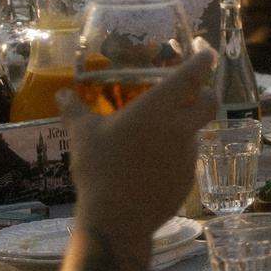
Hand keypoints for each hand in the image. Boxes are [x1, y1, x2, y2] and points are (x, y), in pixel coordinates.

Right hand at [63, 46, 219, 241]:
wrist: (116, 219)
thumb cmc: (98, 170)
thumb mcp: (82, 135)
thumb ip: (74, 110)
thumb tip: (61, 95)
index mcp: (155, 110)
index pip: (190, 75)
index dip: (202, 59)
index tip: (206, 51)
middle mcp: (178, 129)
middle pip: (210, 102)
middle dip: (206, 93)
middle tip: (194, 92)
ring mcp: (187, 156)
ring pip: (196, 132)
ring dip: (185, 128)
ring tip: (157, 139)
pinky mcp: (188, 179)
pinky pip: (187, 160)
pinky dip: (175, 157)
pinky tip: (153, 167)